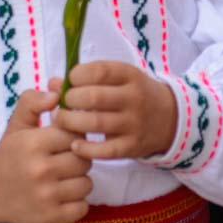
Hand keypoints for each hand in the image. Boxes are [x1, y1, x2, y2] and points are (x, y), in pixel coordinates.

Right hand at [0, 84, 93, 222]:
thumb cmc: (10, 155)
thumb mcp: (17, 125)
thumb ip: (34, 102)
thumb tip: (57, 92)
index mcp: (34, 144)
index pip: (74, 134)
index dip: (73, 137)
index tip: (63, 141)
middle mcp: (41, 170)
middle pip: (84, 159)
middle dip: (77, 158)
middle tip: (63, 161)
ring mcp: (46, 196)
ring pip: (86, 183)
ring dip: (78, 181)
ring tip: (62, 179)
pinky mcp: (51, 218)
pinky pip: (83, 206)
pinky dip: (76, 203)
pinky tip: (62, 197)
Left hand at [53, 61, 177, 160]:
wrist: (170, 119)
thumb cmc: (134, 95)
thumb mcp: (119, 79)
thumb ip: (87, 78)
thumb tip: (52, 84)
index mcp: (130, 75)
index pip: (99, 71)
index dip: (77, 75)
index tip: (69, 82)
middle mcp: (134, 98)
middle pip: (94, 97)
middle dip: (70, 100)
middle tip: (62, 104)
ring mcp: (134, 123)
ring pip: (96, 123)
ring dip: (71, 122)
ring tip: (61, 121)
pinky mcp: (132, 146)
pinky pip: (105, 150)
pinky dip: (86, 149)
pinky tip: (74, 144)